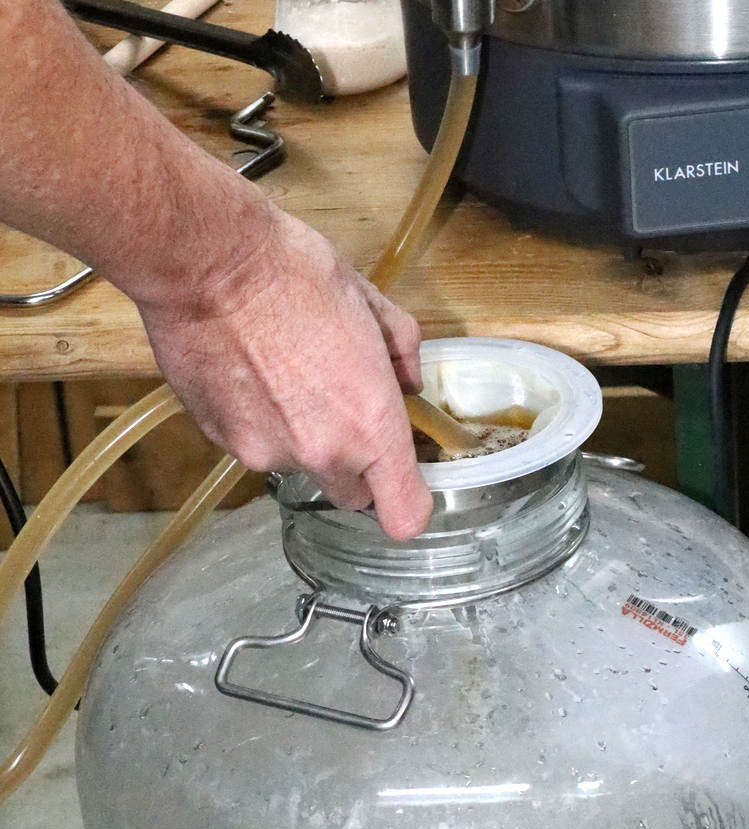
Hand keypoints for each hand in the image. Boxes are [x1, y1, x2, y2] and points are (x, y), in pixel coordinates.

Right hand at [137, 208, 432, 540]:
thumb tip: (406, 381)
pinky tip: (248, 373)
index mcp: (370, 425)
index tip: (405, 482)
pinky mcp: (222, 441)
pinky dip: (256, 421)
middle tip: (342, 411)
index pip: (404, 514)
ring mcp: (266, 453)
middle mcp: (322, 453)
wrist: (206, 261)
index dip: (409, 503)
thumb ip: (401, 350)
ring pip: (298, 466)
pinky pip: (253, 444)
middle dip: (354, 466)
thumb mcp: (369, 300)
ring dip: (300, 437)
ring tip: (283, 376)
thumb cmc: (294, 272)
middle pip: (351, 495)